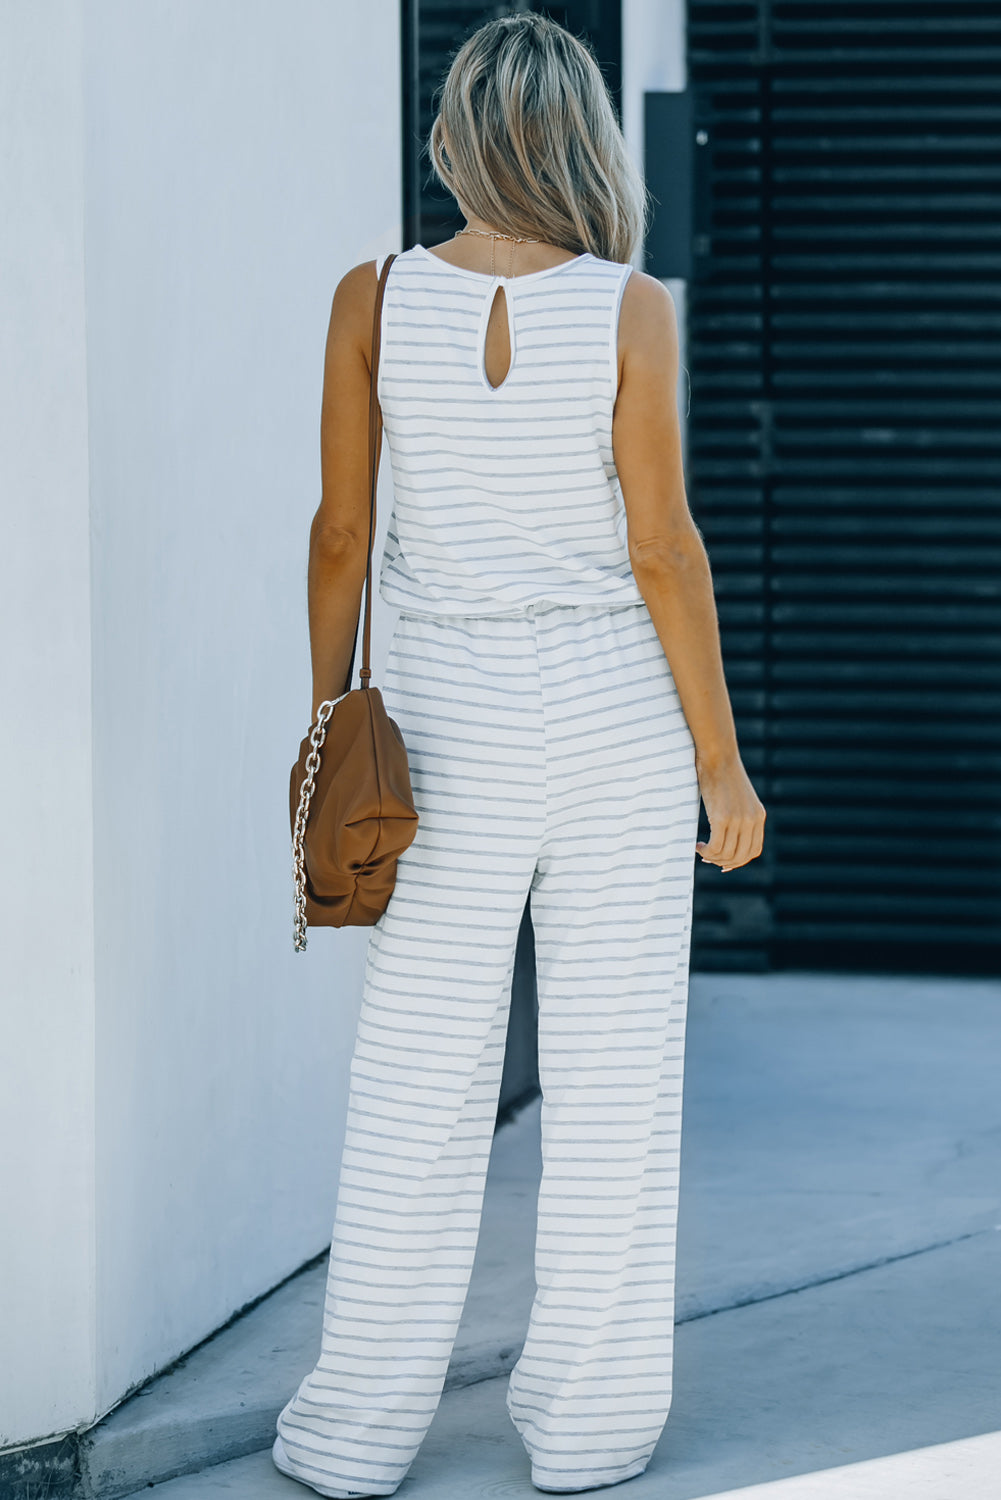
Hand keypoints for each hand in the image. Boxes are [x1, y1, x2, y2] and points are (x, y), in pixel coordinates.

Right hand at [695, 754, 765, 871]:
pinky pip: (715, 847)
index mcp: (758, 816)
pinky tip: (697, 845)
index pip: (753, 851)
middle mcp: (752, 820)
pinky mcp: (723, 818)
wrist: (718, 756)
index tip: (722, 863)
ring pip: (726, 854)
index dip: (738, 862)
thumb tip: (726, 835)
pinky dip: (706, 851)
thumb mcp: (738, 797)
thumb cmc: (722, 774)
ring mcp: (738, 820)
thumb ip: (739, 815)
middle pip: (740, 856)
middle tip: (707, 858)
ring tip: (701, 849)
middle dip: (723, 862)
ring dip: (711, 857)